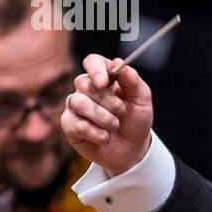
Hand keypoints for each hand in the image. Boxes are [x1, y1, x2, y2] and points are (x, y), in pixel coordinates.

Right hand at [62, 53, 155, 174]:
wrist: (132, 149)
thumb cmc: (136, 120)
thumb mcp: (142, 99)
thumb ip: (132, 80)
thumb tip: (119, 62)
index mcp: (104, 77)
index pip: (92, 61)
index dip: (96, 69)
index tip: (105, 82)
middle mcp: (86, 89)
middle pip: (84, 83)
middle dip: (108, 101)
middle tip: (122, 111)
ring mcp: (75, 106)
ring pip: (79, 103)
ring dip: (104, 118)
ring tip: (115, 125)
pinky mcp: (69, 125)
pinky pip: (78, 125)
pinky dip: (97, 134)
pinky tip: (105, 137)